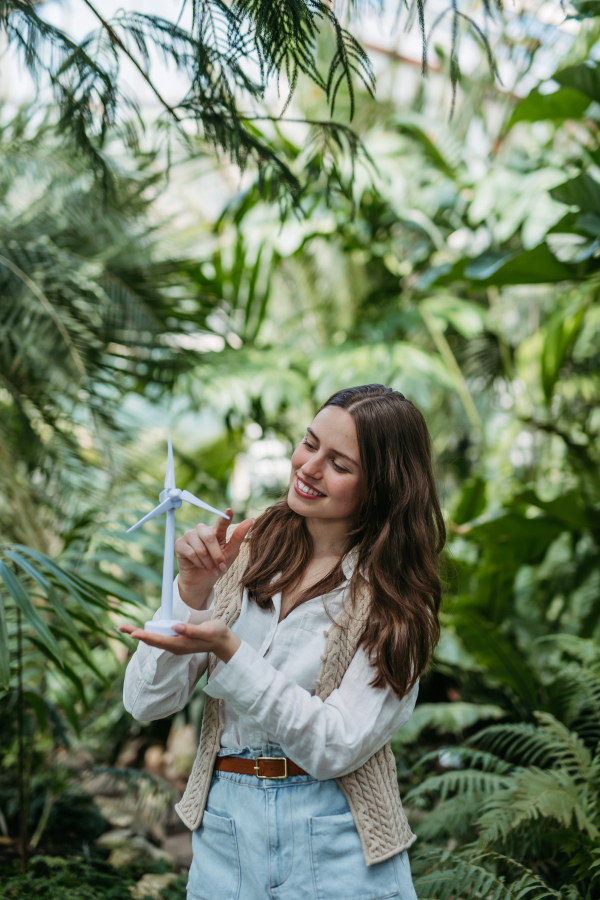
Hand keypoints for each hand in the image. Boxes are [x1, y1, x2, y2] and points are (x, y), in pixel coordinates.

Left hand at [117, 620, 241, 661]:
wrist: (222, 642)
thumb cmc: (215, 634)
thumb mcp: (206, 631)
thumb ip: (191, 630)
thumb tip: (174, 627)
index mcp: (180, 645)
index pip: (158, 640)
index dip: (145, 636)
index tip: (132, 633)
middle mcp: (174, 646)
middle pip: (151, 640)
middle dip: (135, 633)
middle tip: (119, 627)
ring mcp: (175, 645)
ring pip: (153, 639)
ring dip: (139, 633)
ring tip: (124, 628)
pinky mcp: (176, 641)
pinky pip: (158, 638)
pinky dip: (147, 633)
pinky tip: (141, 631)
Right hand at [175, 510, 253, 609]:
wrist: (202, 580)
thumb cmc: (217, 565)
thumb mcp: (231, 553)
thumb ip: (238, 537)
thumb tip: (251, 520)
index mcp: (215, 531)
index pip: (221, 522)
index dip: (225, 517)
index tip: (229, 511)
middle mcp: (202, 530)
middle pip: (209, 537)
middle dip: (216, 555)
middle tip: (222, 568)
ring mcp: (189, 535)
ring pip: (200, 548)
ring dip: (208, 562)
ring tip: (212, 569)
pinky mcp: (179, 544)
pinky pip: (191, 553)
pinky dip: (198, 563)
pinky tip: (200, 566)